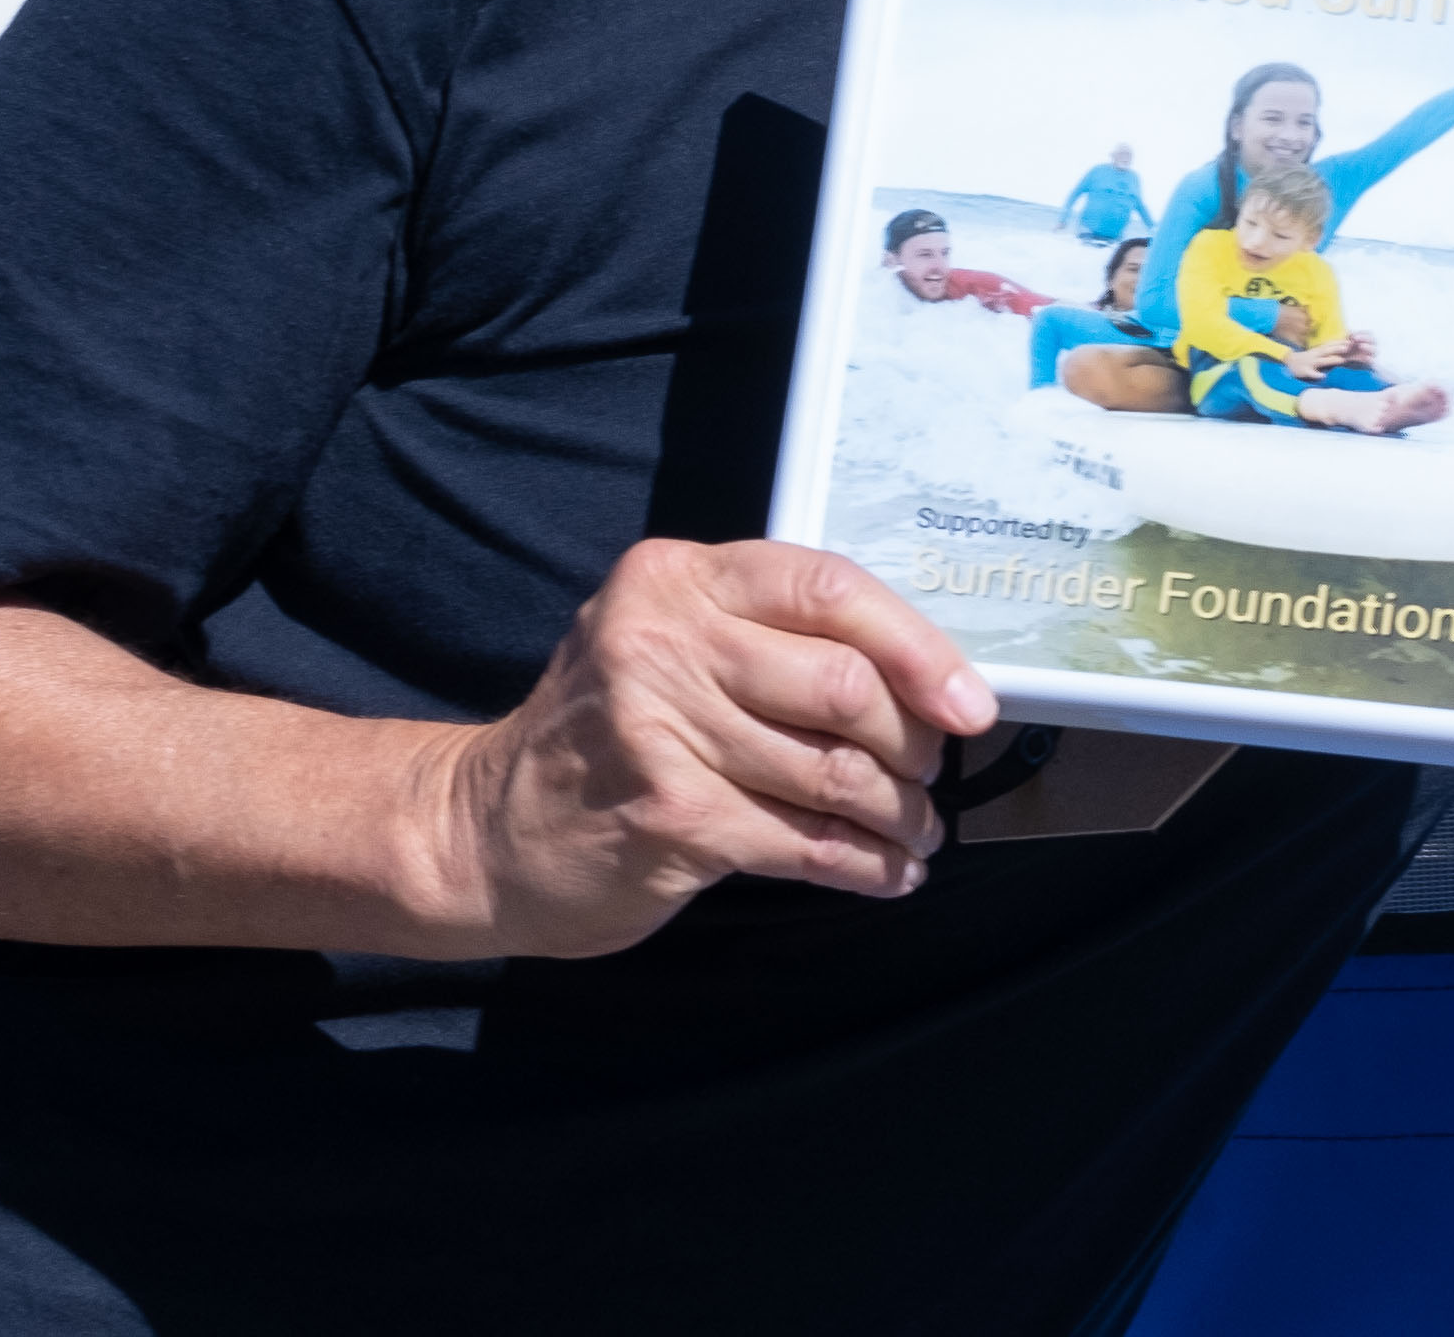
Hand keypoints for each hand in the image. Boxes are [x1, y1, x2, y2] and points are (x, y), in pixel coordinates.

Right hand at [411, 540, 994, 956]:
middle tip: (932, 774)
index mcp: (677, 578)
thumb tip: (920, 674)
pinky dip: (863, 864)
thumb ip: (766, 636)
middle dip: (913, 741)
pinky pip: (805, 843)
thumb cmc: (607, 732)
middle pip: (846, 686)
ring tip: (918, 832)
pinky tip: (887, 873)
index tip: (969, 702)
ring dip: (898, 814)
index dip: (917, 647)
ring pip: (834, 772)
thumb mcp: (666, 642)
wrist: (483, 831)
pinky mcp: (671, 820)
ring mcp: (662, 733)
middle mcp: (663, 642)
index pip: (829, 588)